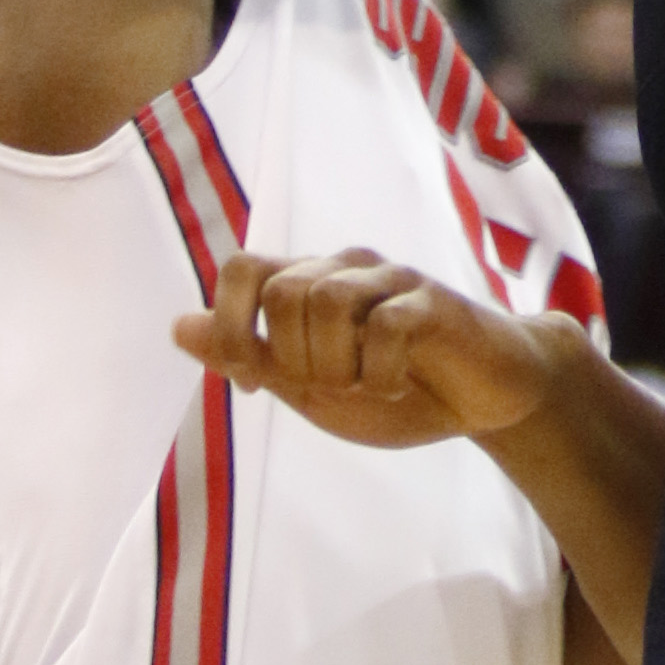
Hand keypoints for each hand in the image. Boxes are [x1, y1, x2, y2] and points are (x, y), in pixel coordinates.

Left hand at [172, 247, 572, 451]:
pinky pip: (384, 324)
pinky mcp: (432, 300)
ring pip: (326, 299)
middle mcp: (345, 267)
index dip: (233, 327)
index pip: (243, 267)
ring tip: (363, 387)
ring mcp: (391, 279)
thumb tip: (179, 327)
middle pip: (282, 291)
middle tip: (328, 388)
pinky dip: (378, 372)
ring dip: (334, 365)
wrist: (486, 397)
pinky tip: (394, 388)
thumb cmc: (396, 387)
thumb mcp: (309, 386)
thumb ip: (249, 355)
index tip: (257, 382)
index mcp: (309, 282)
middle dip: (291, 358)